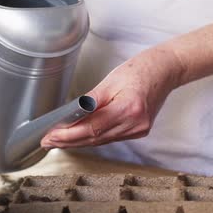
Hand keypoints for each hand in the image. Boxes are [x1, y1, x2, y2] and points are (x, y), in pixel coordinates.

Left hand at [41, 47, 184, 148]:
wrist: (165, 71)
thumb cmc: (140, 70)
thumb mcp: (111, 80)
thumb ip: (90, 101)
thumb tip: (69, 116)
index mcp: (129, 109)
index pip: (92, 128)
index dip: (69, 135)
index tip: (51, 136)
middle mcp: (135, 124)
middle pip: (95, 138)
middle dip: (69, 141)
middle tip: (47, 142)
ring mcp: (138, 130)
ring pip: (101, 141)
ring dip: (78, 142)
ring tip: (57, 141)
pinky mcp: (138, 131)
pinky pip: (110, 137)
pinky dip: (93, 138)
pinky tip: (78, 137)